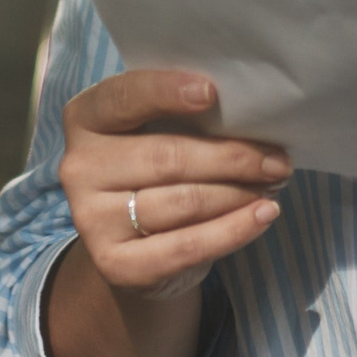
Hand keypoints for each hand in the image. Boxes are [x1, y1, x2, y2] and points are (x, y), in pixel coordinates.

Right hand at [58, 69, 285, 300]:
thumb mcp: (155, 133)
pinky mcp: (115, 265)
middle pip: (167, 157)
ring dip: (240, 193)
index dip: (165, 92)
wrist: (134, 248)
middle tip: (278, 160)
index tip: (212, 92)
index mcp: (86, 119)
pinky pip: (188, 246)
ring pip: (184, 202)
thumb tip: (249, 115)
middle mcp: (78, 168)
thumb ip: (182, 117)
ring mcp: (91, 220)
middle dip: (232, 158)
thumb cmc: (155, 172)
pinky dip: (234, 229)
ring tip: (274, 184)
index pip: (122, 97)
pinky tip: (263, 215)